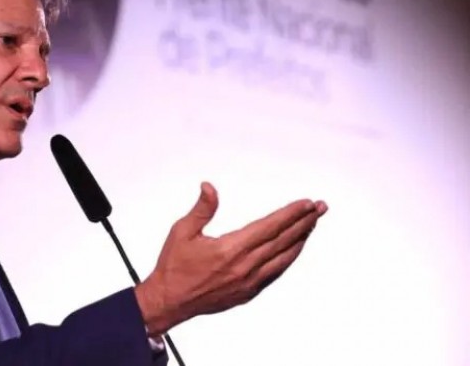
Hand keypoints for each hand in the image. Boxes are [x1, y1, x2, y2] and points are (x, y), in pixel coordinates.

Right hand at [135, 182, 327, 335]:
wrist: (169, 301)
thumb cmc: (174, 268)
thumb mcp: (182, 231)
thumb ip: (202, 209)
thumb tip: (209, 188)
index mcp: (230, 249)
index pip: (270, 226)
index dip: (291, 214)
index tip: (306, 204)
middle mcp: (244, 267)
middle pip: (283, 240)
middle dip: (304, 222)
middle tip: (319, 209)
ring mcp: (249, 282)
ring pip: (284, 258)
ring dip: (300, 240)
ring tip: (312, 225)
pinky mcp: (248, 292)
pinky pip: (276, 273)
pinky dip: (289, 258)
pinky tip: (294, 249)